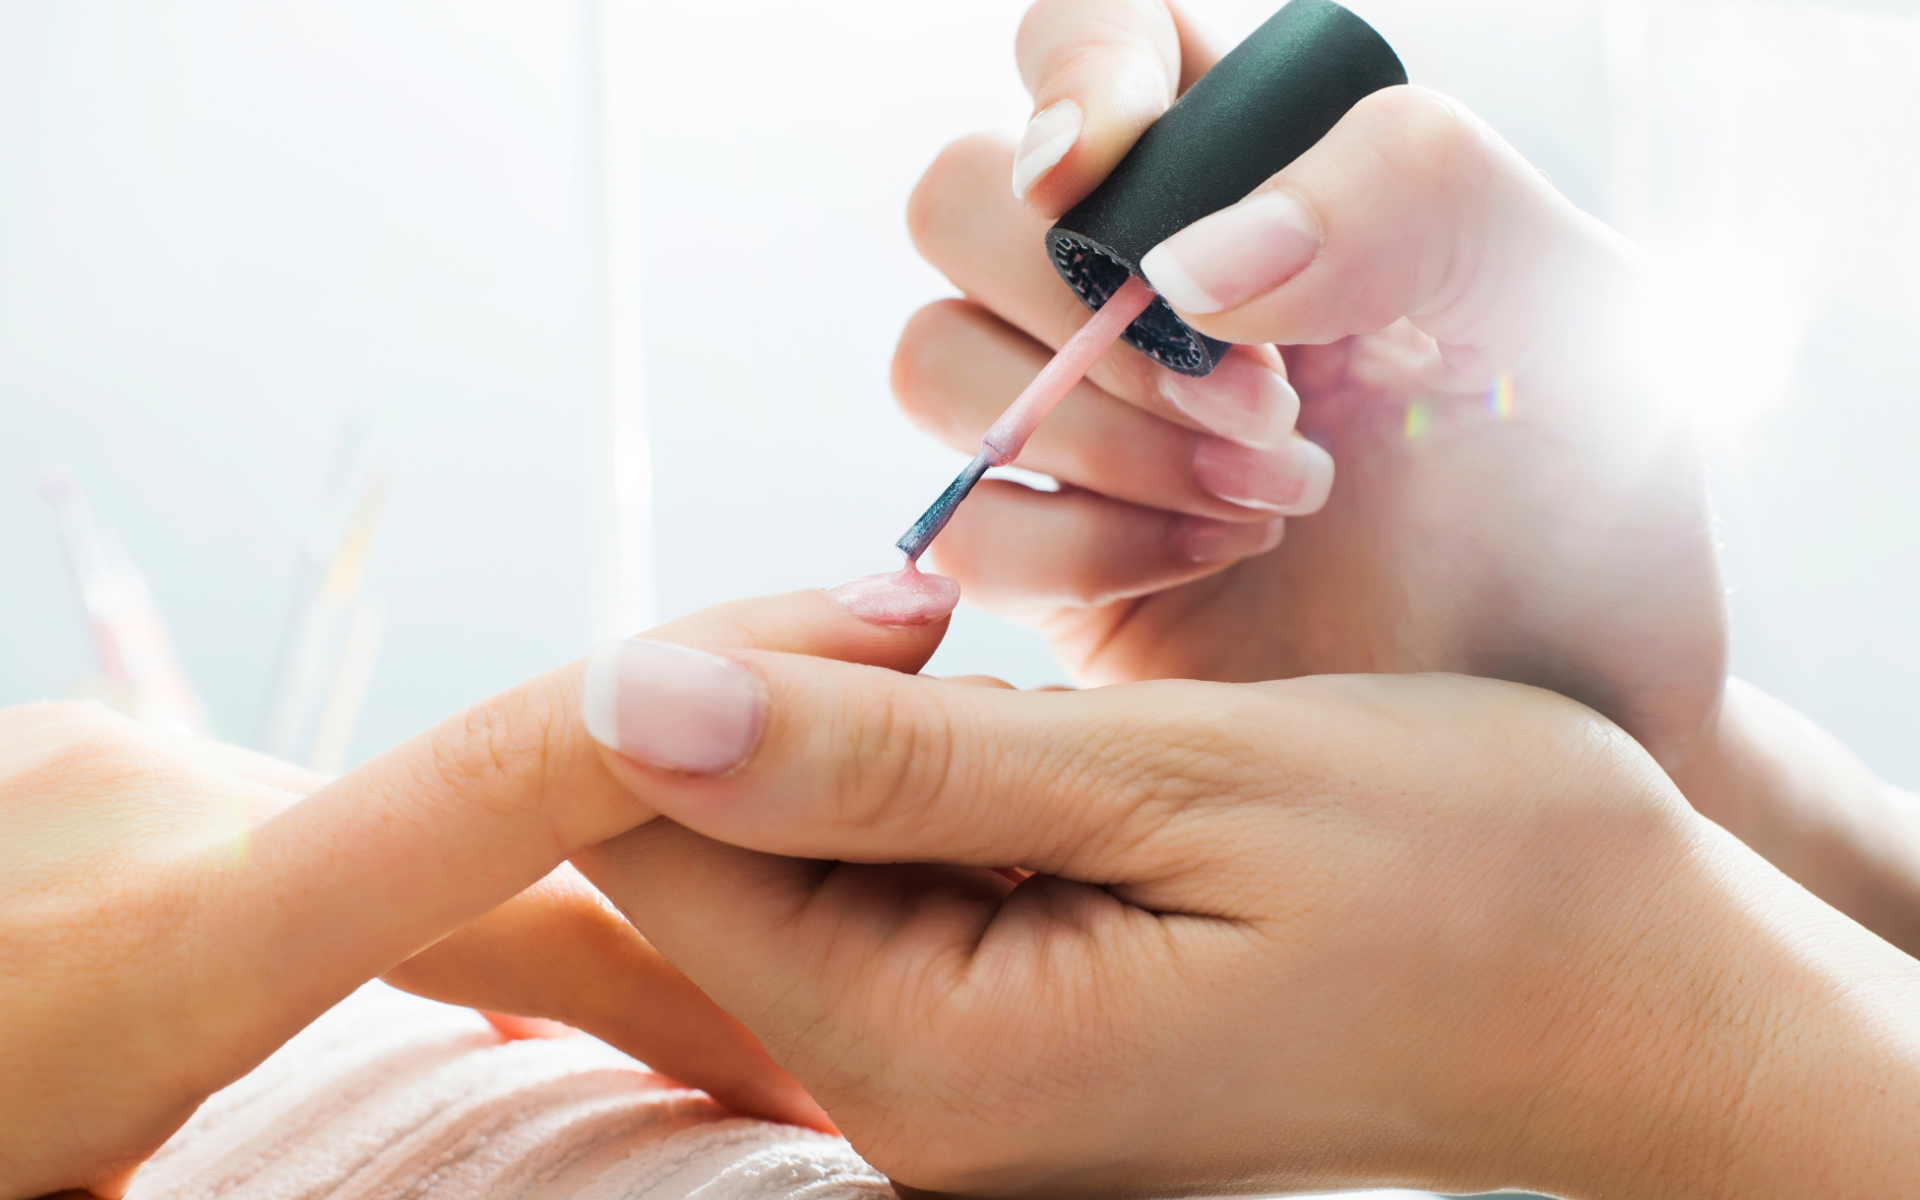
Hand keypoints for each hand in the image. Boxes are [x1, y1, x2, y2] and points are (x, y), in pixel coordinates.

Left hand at [0, 588, 948, 1199]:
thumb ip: (229, 1191)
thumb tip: (433, 1166)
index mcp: (143, 956)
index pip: (487, 797)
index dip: (695, 719)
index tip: (874, 660)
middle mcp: (151, 808)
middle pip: (499, 840)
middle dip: (686, 922)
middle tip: (833, 1015)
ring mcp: (114, 770)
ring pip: (405, 835)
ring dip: (542, 920)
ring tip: (671, 1021)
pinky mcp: (91, 777)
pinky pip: (313, 832)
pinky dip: (422, 899)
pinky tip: (449, 963)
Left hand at [574, 646, 1919, 1197]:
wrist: (1640, 1001)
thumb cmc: (1468, 877)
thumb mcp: (1179, 779)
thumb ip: (886, 758)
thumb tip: (629, 701)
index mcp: (933, 1052)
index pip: (647, 840)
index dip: (722, 674)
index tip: (898, 603)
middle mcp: (914, 1100)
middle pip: (709, 851)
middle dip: (821, 703)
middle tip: (996, 647)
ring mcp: (961, 1081)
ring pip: (804, 851)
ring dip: (907, 743)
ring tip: (1089, 734)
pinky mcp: (1011, 1038)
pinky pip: (898, 881)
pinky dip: (961, 791)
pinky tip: (1083, 776)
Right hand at [896, 0, 1723, 785]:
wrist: (1576, 709)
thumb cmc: (1589, 497)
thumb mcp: (1575, 300)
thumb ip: (1413, 194)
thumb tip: (1185, 264)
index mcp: (1258, 170)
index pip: (1091, 40)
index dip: (1070, 78)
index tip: (1098, 173)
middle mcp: (1143, 285)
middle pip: (959, 200)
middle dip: (1086, 305)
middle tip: (1264, 402)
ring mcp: (1082, 426)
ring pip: (934, 361)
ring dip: (1093, 432)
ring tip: (1272, 502)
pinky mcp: (1053, 564)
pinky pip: (957, 524)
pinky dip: (1072, 545)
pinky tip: (1209, 561)